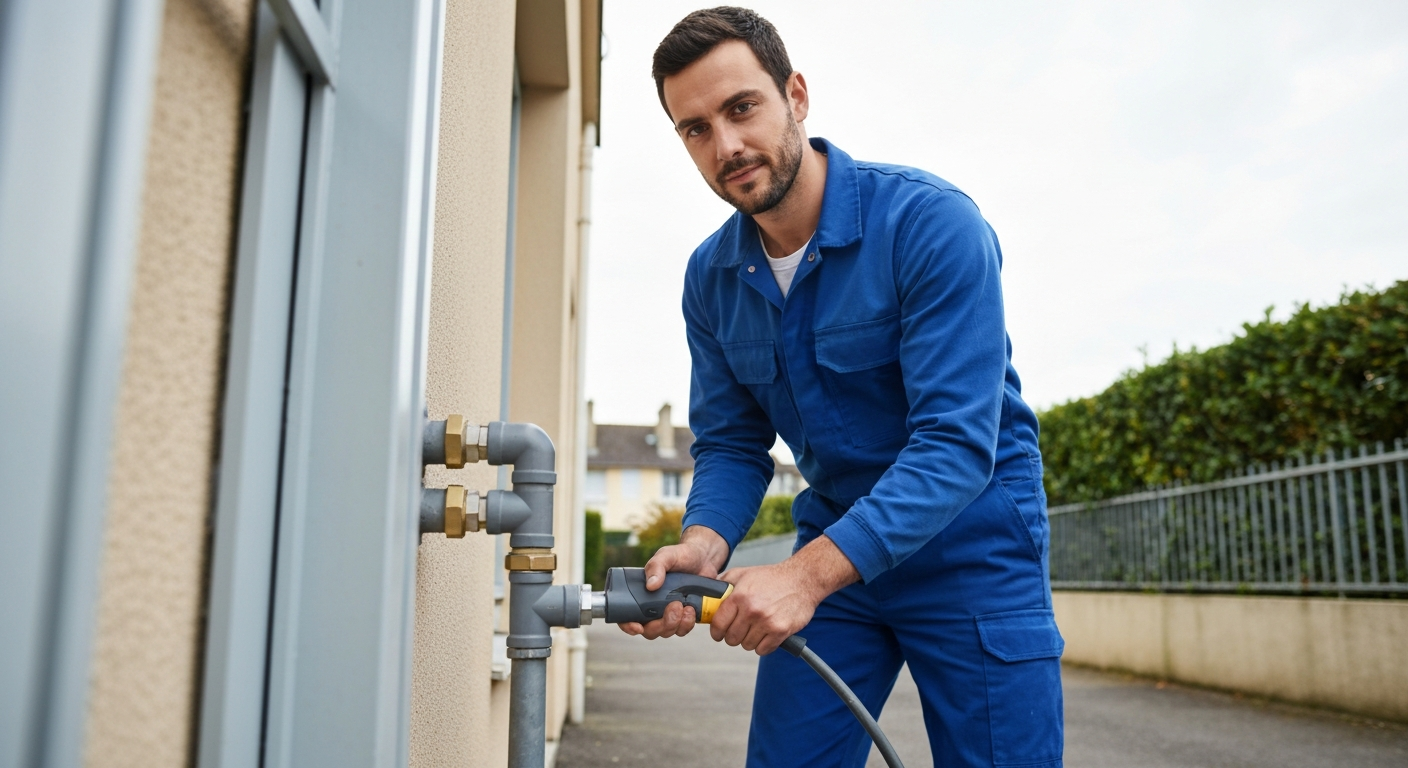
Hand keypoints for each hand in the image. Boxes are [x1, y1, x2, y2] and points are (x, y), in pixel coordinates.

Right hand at [618, 525, 729, 639]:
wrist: (704, 557)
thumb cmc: (681, 555)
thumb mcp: (666, 556)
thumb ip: (656, 566)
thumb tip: (650, 585)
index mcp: (641, 594)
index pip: (626, 616)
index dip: (628, 626)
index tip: (638, 627)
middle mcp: (652, 608)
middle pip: (649, 630)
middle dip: (660, 625)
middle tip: (673, 606)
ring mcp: (668, 614)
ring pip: (666, 632)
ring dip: (674, 624)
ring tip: (684, 606)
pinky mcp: (684, 617)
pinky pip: (682, 630)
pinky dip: (687, 623)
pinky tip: (691, 609)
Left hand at [710, 535, 858, 655]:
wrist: (802, 579)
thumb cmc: (772, 577)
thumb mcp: (743, 574)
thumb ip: (723, 583)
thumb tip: (708, 594)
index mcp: (739, 596)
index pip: (718, 625)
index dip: (716, 632)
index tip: (719, 633)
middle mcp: (751, 610)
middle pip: (731, 638)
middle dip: (733, 636)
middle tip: (740, 629)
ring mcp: (767, 622)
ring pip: (747, 645)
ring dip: (750, 640)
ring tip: (756, 628)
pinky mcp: (781, 631)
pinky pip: (763, 649)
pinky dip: (763, 645)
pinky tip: (767, 633)